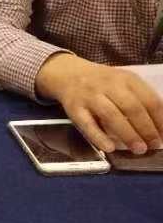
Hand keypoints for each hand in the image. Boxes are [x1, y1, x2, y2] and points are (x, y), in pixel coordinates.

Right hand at [36, 53, 162, 153]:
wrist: (68, 74)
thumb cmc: (103, 83)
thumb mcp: (123, 83)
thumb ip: (140, 100)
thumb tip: (160, 128)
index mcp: (126, 79)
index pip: (149, 100)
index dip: (160, 120)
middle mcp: (108, 85)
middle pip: (132, 107)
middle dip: (146, 129)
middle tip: (154, 145)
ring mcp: (89, 95)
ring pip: (111, 115)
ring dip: (128, 134)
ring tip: (138, 149)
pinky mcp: (74, 107)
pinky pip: (87, 124)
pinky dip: (99, 136)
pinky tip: (110, 148)